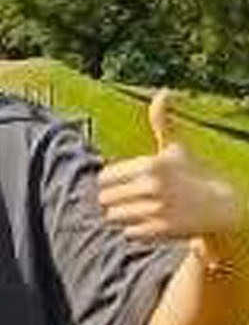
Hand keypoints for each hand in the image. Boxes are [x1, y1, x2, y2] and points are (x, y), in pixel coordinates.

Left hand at [99, 91, 244, 246]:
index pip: (103, 178)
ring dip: (126, 215)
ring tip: (147, 208)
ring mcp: (156, 210)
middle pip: (105, 199)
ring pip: (114, 217)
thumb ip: (161, 123)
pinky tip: (155, 221)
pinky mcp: (160, 231)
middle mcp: (153, 186)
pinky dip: (137, 229)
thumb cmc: (191, 174)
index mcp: (151, 164)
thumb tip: (163, 92)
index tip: (131, 181)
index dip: (114, 180)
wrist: (221, 206)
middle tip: (138, 197)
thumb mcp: (175, 149)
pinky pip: (128, 233)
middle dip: (117, 199)